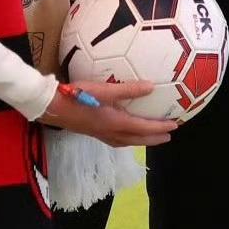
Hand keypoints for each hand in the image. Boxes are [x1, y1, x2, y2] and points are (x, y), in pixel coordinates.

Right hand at [41, 80, 178, 147]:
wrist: (53, 107)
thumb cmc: (78, 96)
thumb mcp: (105, 89)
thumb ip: (128, 89)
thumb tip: (151, 87)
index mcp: (115, 123)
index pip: (143, 127)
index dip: (159, 127)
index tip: (174, 126)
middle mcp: (110, 132)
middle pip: (137, 139)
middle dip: (154, 138)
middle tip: (169, 136)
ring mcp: (101, 134)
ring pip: (127, 141)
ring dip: (142, 140)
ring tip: (152, 137)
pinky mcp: (94, 132)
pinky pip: (118, 140)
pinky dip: (128, 138)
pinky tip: (127, 132)